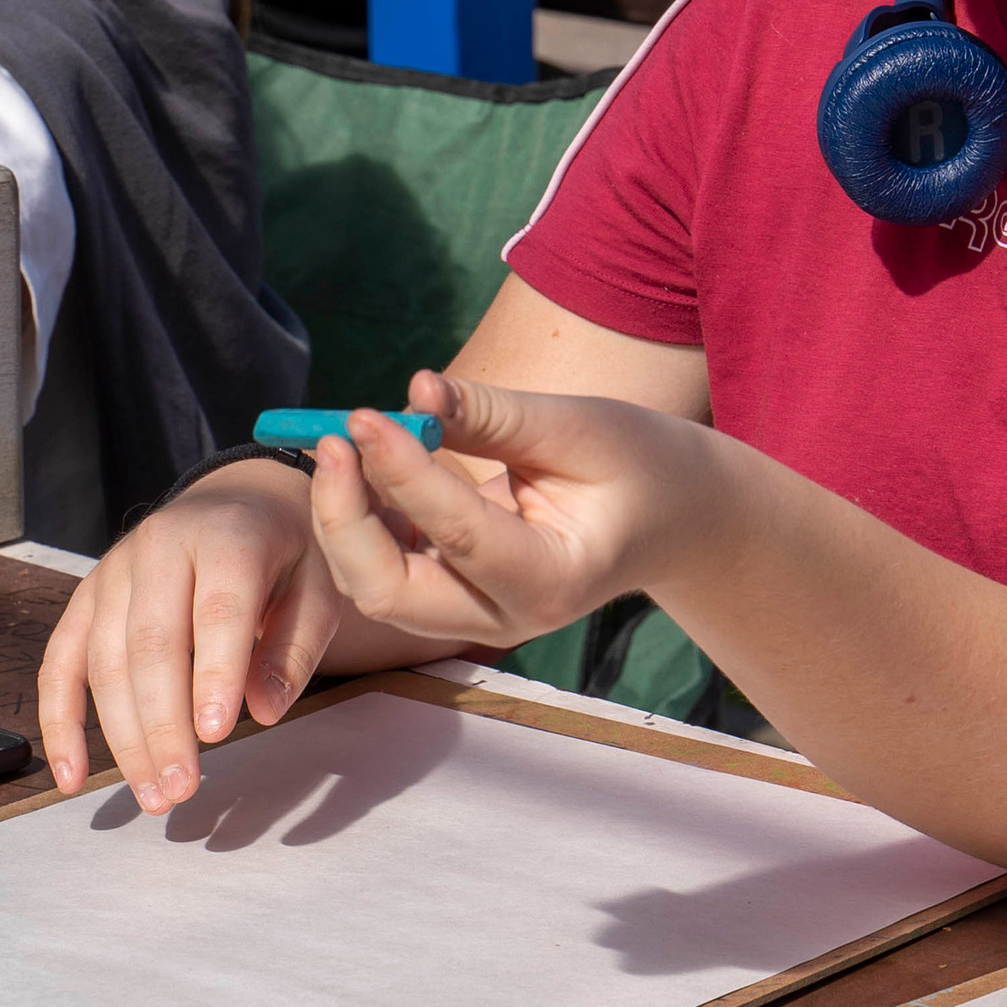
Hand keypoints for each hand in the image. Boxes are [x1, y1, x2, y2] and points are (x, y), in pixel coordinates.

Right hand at [38, 469, 337, 808]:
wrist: (242, 502)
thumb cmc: (287, 554)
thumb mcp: (319, 586)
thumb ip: (296, 647)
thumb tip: (264, 711)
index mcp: (228, 534)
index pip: (218, 608)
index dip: (215, 673)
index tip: (217, 735)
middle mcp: (160, 544)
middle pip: (151, 643)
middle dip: (162, 725)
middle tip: (180, 790)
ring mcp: (114, 569)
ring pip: (104, 661)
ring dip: (122, 737)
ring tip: (152, 795)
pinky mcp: (87, 596)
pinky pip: (60, 662)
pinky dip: (60, 722)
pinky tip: (73, 776)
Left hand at [304, 370, 718, 650]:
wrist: (672, 516)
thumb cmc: (638, 464)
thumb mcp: (581, 426)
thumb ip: (495, 414)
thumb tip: (415, 389)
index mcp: (551, 581)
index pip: (456, 533)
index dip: (401, 471)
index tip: (364, 414)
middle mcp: (505, 617)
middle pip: (389, 592)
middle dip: (345, 519)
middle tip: (334, 440)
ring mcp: (474, 617)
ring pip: (374, 589)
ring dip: (344, 520)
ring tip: (344, 443)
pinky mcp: (454, 599)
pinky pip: (385, 572)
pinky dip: (362, 523)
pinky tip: (366, 466)